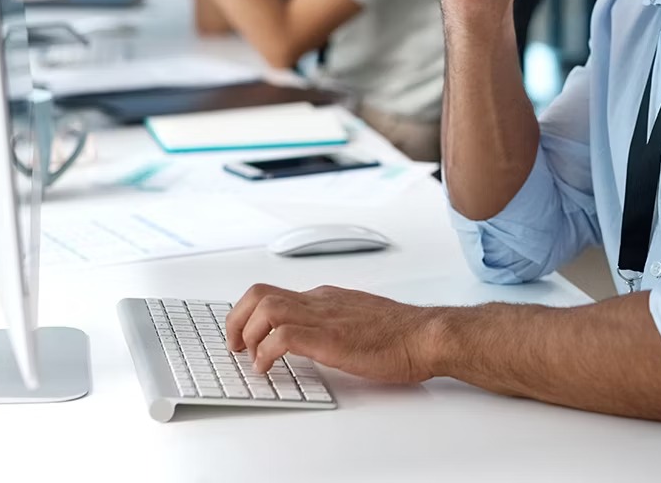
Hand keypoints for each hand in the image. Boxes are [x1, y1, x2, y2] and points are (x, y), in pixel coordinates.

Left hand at [225, 284, 440, 382]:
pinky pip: (282, 337)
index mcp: (326, 297)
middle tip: (234, 345)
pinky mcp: (330, 338)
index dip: (250, 314)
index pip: (275, 293)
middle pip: (260, 293)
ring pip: (266, 307)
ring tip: (250, 357)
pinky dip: (266, 352)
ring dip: (247, 334)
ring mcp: (324, 317)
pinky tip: (269, 368)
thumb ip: (335, 322)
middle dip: (236, 319)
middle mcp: (320, 301)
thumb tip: (316, 337)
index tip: (244, 335)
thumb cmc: (401, 333)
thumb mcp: (358, 319)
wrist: (425, 335)